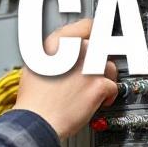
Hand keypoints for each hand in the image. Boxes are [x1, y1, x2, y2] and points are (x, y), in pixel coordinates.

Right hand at [13, 18, 118, 139]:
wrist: (38, 121)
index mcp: (59, 41)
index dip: (95, 34)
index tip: (99, 40)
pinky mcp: (99, 85)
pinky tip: (96, 102)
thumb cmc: (34, 99)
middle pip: (100, 49)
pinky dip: (107, 96)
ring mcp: (90, 66)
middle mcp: (76, 49)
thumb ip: (55, 53)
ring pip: (109, 67)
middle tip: (87, 77)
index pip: (87, 26)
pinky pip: (113, 86)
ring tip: (90, 91)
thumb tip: (65, 53)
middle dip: (96, 64)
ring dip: (103, 79)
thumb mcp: (35, 65)